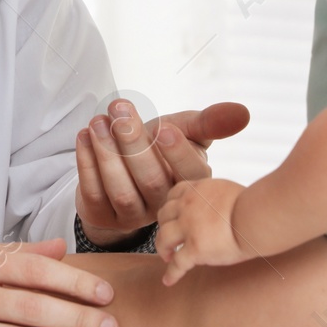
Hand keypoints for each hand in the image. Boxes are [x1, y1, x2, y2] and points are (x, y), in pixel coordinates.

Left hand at [75, 99, 249, 246]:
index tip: (164, 126)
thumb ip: (208, 122)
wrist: (127, 171)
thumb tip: (243, 112)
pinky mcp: (104, 217)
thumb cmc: (161, 148)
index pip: (188, 173)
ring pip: (120, 189)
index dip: (177, 152)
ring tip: (98, 121)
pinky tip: (83, 136)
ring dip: (106, 153)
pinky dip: (86, 163)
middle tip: (120, 109)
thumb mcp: (184, 131)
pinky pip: (93, 193)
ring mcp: (133, 216)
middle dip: (133, 142)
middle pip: (150, 179)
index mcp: (190, 187)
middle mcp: (164, 206)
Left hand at [157, 178, 251, 282]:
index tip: (171, 216)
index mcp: (197, 190)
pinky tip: (168, 280)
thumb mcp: (228, 191)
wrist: (257, 217)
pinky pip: (177, 263)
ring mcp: (189, 227)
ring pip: (164, 237)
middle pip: (164, 215)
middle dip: (163, 226)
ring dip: (163, 247)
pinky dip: (171, 273)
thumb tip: (222, 207)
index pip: (174, 195)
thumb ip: (217, 198)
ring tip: (167, 257)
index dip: (171, 208)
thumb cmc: (254, 205)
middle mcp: (188, 206)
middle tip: (168, 238)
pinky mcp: (195, 249)